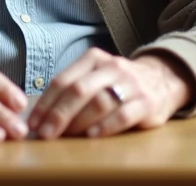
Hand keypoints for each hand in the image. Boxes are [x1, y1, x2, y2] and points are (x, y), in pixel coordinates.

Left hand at [28, 49, 193, 138]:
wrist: (162, 80)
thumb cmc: (118, 84)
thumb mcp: (96, 75)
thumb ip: (72, 89)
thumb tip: (41, 116)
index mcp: (94, 59)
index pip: (63, 80)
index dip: (46, 103)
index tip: (34, 123)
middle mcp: (112, 67)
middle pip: (79, 90)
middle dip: (58, 114)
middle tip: (45, 134)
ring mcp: (130, 84)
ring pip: (99, 101)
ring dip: (78, 122)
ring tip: (66, 137)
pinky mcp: (146, 102)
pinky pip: (123, 114)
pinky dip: (105, 126)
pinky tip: (92, 136)